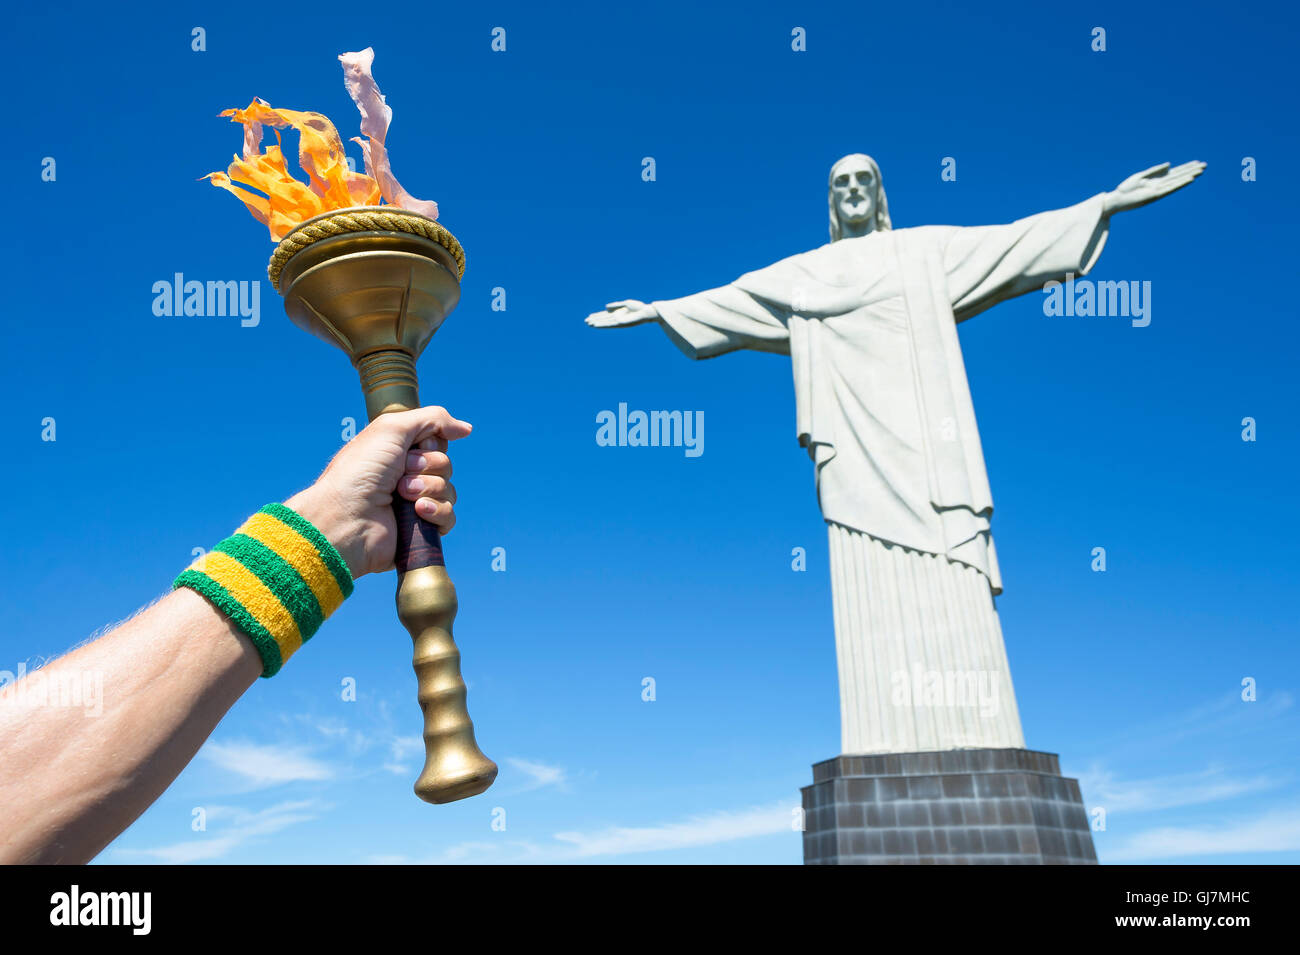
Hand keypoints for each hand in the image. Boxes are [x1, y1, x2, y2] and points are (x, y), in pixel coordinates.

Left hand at [285, 406, 471, 578]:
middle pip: (444, 464)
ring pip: (449, 489)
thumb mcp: (392, 428)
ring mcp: (413, 504)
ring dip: (428, 488)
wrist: (346, 518)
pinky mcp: (420, 529)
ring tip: (402, 495)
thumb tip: (466, 429)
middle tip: (401, 473)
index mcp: (396, 453)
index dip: (429, 444)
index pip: (435, 442)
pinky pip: (449, 515)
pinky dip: (436, 511)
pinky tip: (417, 512)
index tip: (412, 448)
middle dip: (427, 466)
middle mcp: (405, 476)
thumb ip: (433, 419)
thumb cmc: (360, 471)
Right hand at [585, 299, 658, 327]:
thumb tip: (605, 307)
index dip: (598, 315)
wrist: (645, 311)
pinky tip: (596, 325)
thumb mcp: (625, 303)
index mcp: (618, 312)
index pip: (605, 315)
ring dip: (596, 323)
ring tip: (588, 323)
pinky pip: (609, 324)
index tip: (590, 316)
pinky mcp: (620, 324)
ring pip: (604, 322)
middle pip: (603, 319)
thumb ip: (615, 305)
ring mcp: (618, 321)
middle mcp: (617, 318)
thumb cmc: (638, 307)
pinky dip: (602, 325)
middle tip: (586, 321)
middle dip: (595, 319)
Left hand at [1103, 160, 1205, 214]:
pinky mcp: (1155, 195)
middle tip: (1205, 165)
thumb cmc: (1126, 188)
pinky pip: (1170, 188)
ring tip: (1200, 171)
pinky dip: (1180, 184)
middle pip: (1179, 176)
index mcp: (1156, 179)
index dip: (1186, 167)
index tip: (1197, 162)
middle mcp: (1160, 185)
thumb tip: (1170, 164)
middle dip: (1191, 170)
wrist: (1117, 199)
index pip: (1174, 172)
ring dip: (1189, 176)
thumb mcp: (1140, 176)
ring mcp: (1159, 190)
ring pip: (1177, 181)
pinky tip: (1189, 179)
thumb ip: (1155, 170)